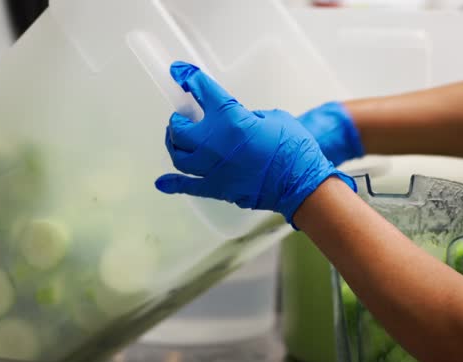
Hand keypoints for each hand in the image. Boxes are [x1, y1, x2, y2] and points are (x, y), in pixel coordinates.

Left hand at [155, 62, 356, 224]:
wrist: (301, 183)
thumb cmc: (294, 149)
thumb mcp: (273, 118)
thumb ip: (248, 117)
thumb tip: (238, 123)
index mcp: (230, 118)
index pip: (202, 91)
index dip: (189, 79)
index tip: (180, 73)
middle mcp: (214, 142)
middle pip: (180, 129)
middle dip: (179, 121)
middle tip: (184, 118)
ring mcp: (213, 167)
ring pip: (179, 155)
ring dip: (176, 146)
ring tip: (179, 142)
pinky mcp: (217, 187)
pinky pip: (187, 185)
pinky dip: (173, 184)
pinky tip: (162, 183)